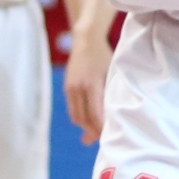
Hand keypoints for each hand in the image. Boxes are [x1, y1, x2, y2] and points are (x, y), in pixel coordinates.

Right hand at [64, 23, 113, 143]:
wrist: (86, 39)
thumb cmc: (104, 56)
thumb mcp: (111, 74)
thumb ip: (109, 95)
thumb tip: (110, 118)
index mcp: (91, 85)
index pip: (95, 115)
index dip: (101, 129)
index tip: (111, 136)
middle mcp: (78, 88)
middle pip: (83, 119)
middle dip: (93, 131)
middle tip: (104, 139)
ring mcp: (70, 88)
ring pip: (76, 117)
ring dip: (85, 126)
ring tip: (96, 132)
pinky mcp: (67, 87)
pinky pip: (73, 109)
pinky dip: (81, 117)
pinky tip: (90, 120)